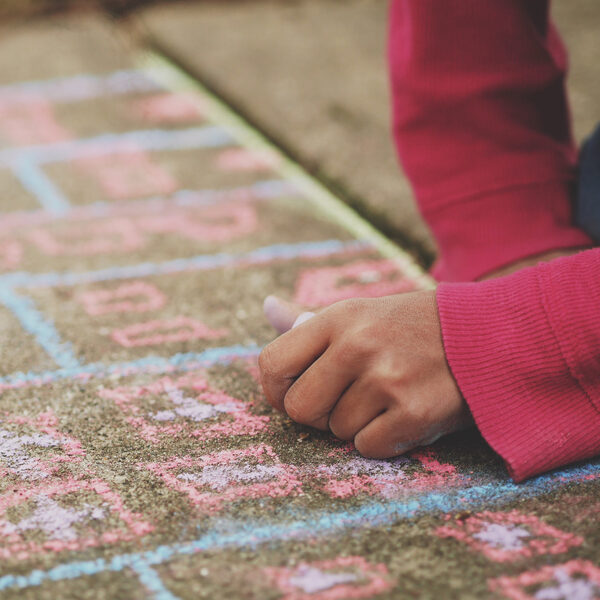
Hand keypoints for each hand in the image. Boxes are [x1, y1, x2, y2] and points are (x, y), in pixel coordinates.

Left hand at [259, 291, 472, 457]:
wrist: (484, 335)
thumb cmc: (409, 327)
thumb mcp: (359, 312)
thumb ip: (308, 321)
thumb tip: (267, 308)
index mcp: (338, 318)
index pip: (272, 364)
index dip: (276, 388)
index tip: (294, 392)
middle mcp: (357, 345)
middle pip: (299, 408)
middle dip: (317, 413)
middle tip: (344, 399)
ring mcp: (387, 379)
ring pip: (336, 431)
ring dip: (356, 423)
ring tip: (386, 397)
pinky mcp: (414, 413)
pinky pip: (368, 447)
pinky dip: (382, 439)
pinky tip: (402, 413)